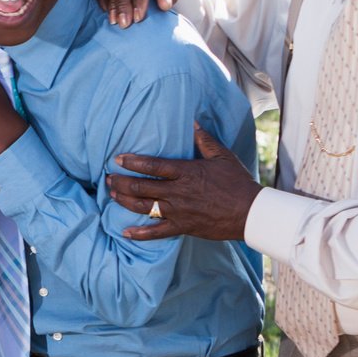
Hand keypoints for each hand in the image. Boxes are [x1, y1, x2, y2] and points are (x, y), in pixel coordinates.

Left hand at [106, 123, 258, 240]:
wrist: (250, 212)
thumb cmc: (237, 182)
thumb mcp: (222, 156)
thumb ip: (204, 140)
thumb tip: (193, 122)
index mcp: (186, 172)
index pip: (152, 165)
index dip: (132, 162)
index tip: (117, 159)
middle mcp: (177, 192)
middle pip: (140, 186)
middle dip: (120, 182)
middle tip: (108, 178)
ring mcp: (178, 211)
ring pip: (143, 206)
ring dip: (124, 200)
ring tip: (112, 194)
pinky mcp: (182, 227)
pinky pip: (156, 233)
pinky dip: (139, 234)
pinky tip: (125, 232)